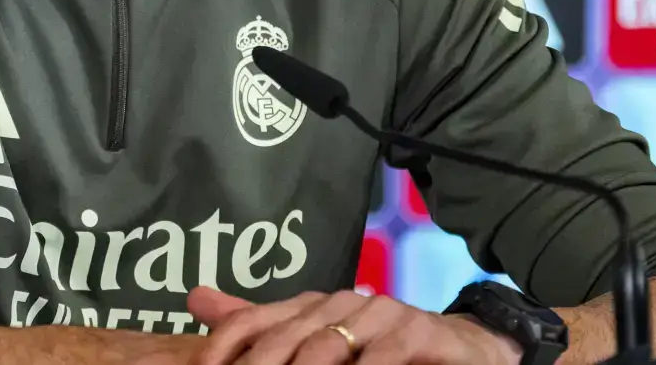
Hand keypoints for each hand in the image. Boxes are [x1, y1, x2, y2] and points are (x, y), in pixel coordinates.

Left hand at [187, 285, 523, 364]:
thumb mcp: (319, 338)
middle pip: (285, 340)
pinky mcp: (417, 332)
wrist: (461, 348)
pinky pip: (381, 358)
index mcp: (311, 305)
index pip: (252, 320)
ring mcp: (379, 315)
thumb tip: (194, 298)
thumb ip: (260, 324)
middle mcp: (340, 303)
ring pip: (328, 349)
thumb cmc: (382, 349)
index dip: (223, 347)